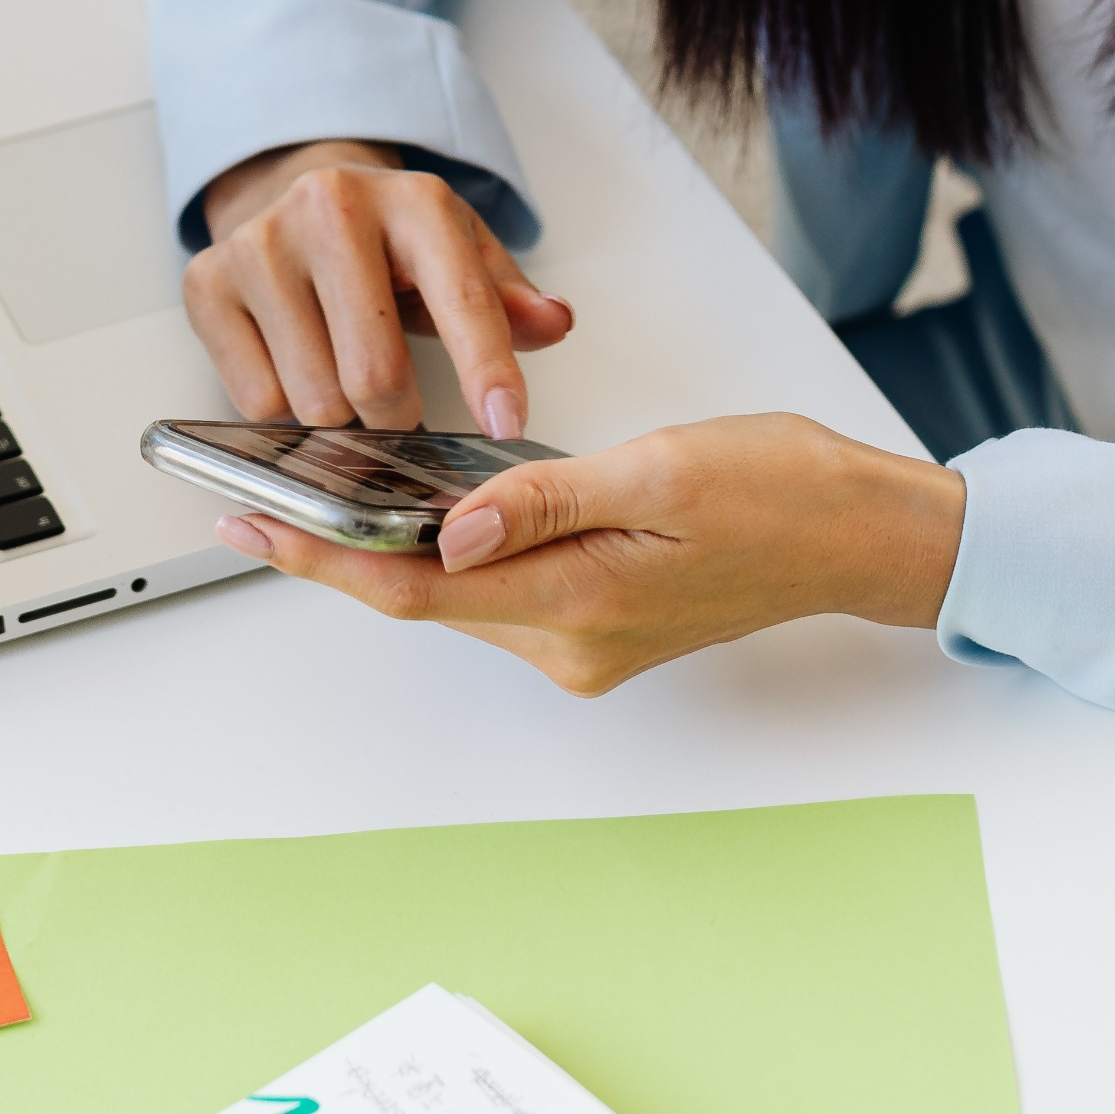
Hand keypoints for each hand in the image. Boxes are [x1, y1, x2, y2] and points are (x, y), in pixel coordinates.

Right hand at [188, 141, 575, 440]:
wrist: (291, 191)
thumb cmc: (387, 241)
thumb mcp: (459, 254)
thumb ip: (510, 299)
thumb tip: (555, 322)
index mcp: (411, 201)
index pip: (461, 299)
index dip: (486, 371)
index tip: (504, 426)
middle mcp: (331, 208)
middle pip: (375, 372)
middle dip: (398, 418)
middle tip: (401, 416)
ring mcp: (261, 244)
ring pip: (313, 397)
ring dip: (339, 418)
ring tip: (343, 381)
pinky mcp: (207, 281)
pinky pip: (257, 400)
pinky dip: (285, 409)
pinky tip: (294, 366)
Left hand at [211, 414, 966, 694]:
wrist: (862, 532)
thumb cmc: (781, 489)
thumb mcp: (659, 470)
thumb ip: (545, 500)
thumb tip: (449, 529)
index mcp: (580, 604)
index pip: (417, 587)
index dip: (324, 560)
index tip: (252, 530)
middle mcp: (573, 643)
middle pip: (424, 597)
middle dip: (338, 551)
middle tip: (258, 501)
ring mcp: (587, 642)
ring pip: (460, 594)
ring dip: (394, 550)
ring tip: (320, 495)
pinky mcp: (602, 622)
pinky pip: (504, 589)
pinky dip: (454, 553)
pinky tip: (422, 509)